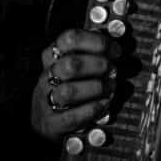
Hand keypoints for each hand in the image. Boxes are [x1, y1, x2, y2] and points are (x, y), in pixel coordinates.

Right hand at [31, 28, 118, 142]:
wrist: (44, 120)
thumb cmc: (66, 87)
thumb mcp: (73, 66)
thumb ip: (91, 53)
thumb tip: (114, 46)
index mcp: (53, 56)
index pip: (70, 39)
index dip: (97, 41)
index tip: (115, 50)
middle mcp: (48, 75)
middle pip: (70, 64)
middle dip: (98, 66)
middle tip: (112, 70)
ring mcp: (47, 98)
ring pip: (69, 91)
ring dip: (96, 88)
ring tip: (110, 88)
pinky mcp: (51, 122)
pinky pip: (71, 116)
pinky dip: (91, 110)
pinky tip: (103, 104)